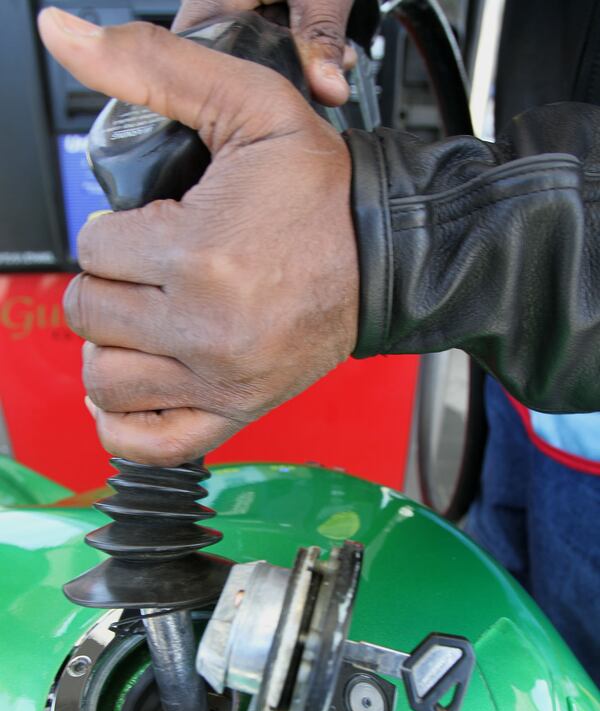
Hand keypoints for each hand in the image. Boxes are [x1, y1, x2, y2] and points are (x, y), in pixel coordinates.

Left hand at [38, 8, 358, 465]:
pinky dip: (124, 423)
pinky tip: (135, 385)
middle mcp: (205, 328)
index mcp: (200, 254)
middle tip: (149, 270)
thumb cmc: (324, 196)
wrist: (386, 259)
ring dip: (112, 345)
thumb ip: (153, 67)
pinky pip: (149, 442)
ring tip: (145, 321)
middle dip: (110, 283)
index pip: (95, 248)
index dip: (115, 231)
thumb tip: (65, 32)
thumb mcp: (247, 106)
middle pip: (90, 314)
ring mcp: (218, 380)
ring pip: (105, 377)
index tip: (155, 227)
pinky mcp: (234, 410)